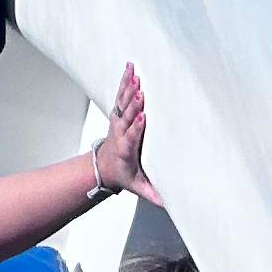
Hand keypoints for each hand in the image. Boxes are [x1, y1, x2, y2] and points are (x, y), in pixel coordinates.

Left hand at [95, 63, 157, 201]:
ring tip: (135, 75)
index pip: (130, 136)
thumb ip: (151, 193)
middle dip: (133, 104)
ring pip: (122, 102)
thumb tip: (168, 203)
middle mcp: (119, 133)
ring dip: (128, 89)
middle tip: (140, 92)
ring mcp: (117, 121)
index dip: (136, 127)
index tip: (142, 118)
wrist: (104, 166)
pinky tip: (130, 67)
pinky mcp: (118, 113)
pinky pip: (120, 94)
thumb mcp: (136, 187)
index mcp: (125, 149)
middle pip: (126, 116)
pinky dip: (125, 81)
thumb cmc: (123, 175)